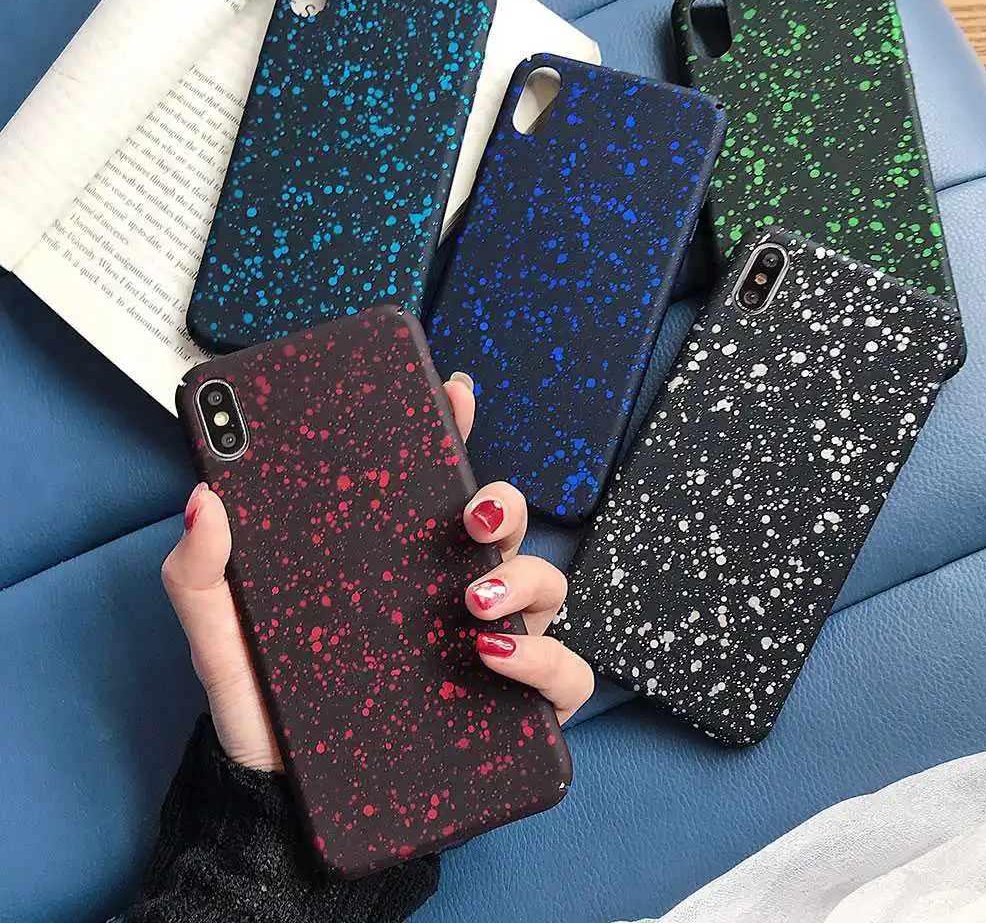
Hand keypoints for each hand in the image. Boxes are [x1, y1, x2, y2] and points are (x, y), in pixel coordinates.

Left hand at [161, 372, 594, 770]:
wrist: (288, 810)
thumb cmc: (269, 713)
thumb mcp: (225, 639)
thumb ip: (204, 573)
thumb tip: (206, 497)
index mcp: (395, 563)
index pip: (436, 484)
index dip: (454, 430)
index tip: (455, 392)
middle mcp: (450, 596)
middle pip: (504, 526)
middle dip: (501, 502)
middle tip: (466, 517)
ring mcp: (490, 647)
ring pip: (548, 586)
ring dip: (525, 578)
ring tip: (472, 603)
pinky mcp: (513, 709)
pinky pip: (565, 673)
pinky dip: (547, 660)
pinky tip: (498, 659)